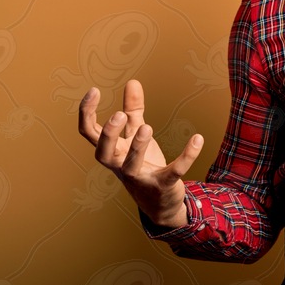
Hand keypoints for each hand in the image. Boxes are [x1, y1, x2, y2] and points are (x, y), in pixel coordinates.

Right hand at [78, 79, 202, 227]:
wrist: (159, 202)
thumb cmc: (143, 163)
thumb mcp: (136, 135)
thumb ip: (134, 110)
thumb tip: (132, 82)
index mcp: (112, 150)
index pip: (89, 132)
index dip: (86, 112)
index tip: (95, 90)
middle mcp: (120, 165)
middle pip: (102, 152)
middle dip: (108, 135)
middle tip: (119, 114)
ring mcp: (140, 177)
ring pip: (131, 165)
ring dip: (138, 146)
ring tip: (147, 127)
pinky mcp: (162, 184)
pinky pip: (174, 171)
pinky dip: (186, 156)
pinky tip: (197, 138)